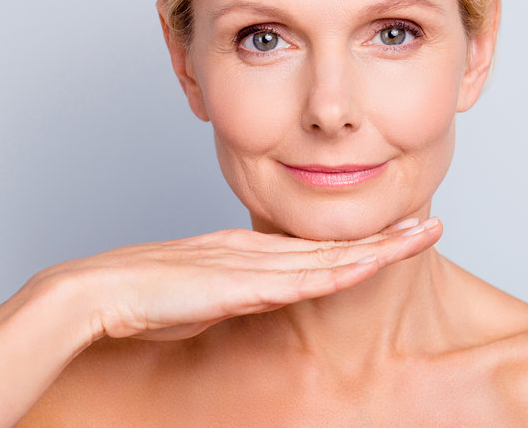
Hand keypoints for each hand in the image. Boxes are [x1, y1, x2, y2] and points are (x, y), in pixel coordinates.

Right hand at [43, 216, 442, 343]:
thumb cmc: (135, 300)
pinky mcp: (242, 282)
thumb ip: (224, 298)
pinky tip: (376, 263)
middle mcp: (257, 251)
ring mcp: (251, 264)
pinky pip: (305, 278)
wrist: (96, 293)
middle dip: (386, 236)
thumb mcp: (194, 299)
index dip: (357, 244)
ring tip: (425, 232)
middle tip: (430, 223)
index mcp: (245, 253)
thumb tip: (244, 305)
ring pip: (331, 256)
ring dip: (381, 246)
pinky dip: (344, 269)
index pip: (314, 249)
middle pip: (334, 245)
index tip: (392, 237)